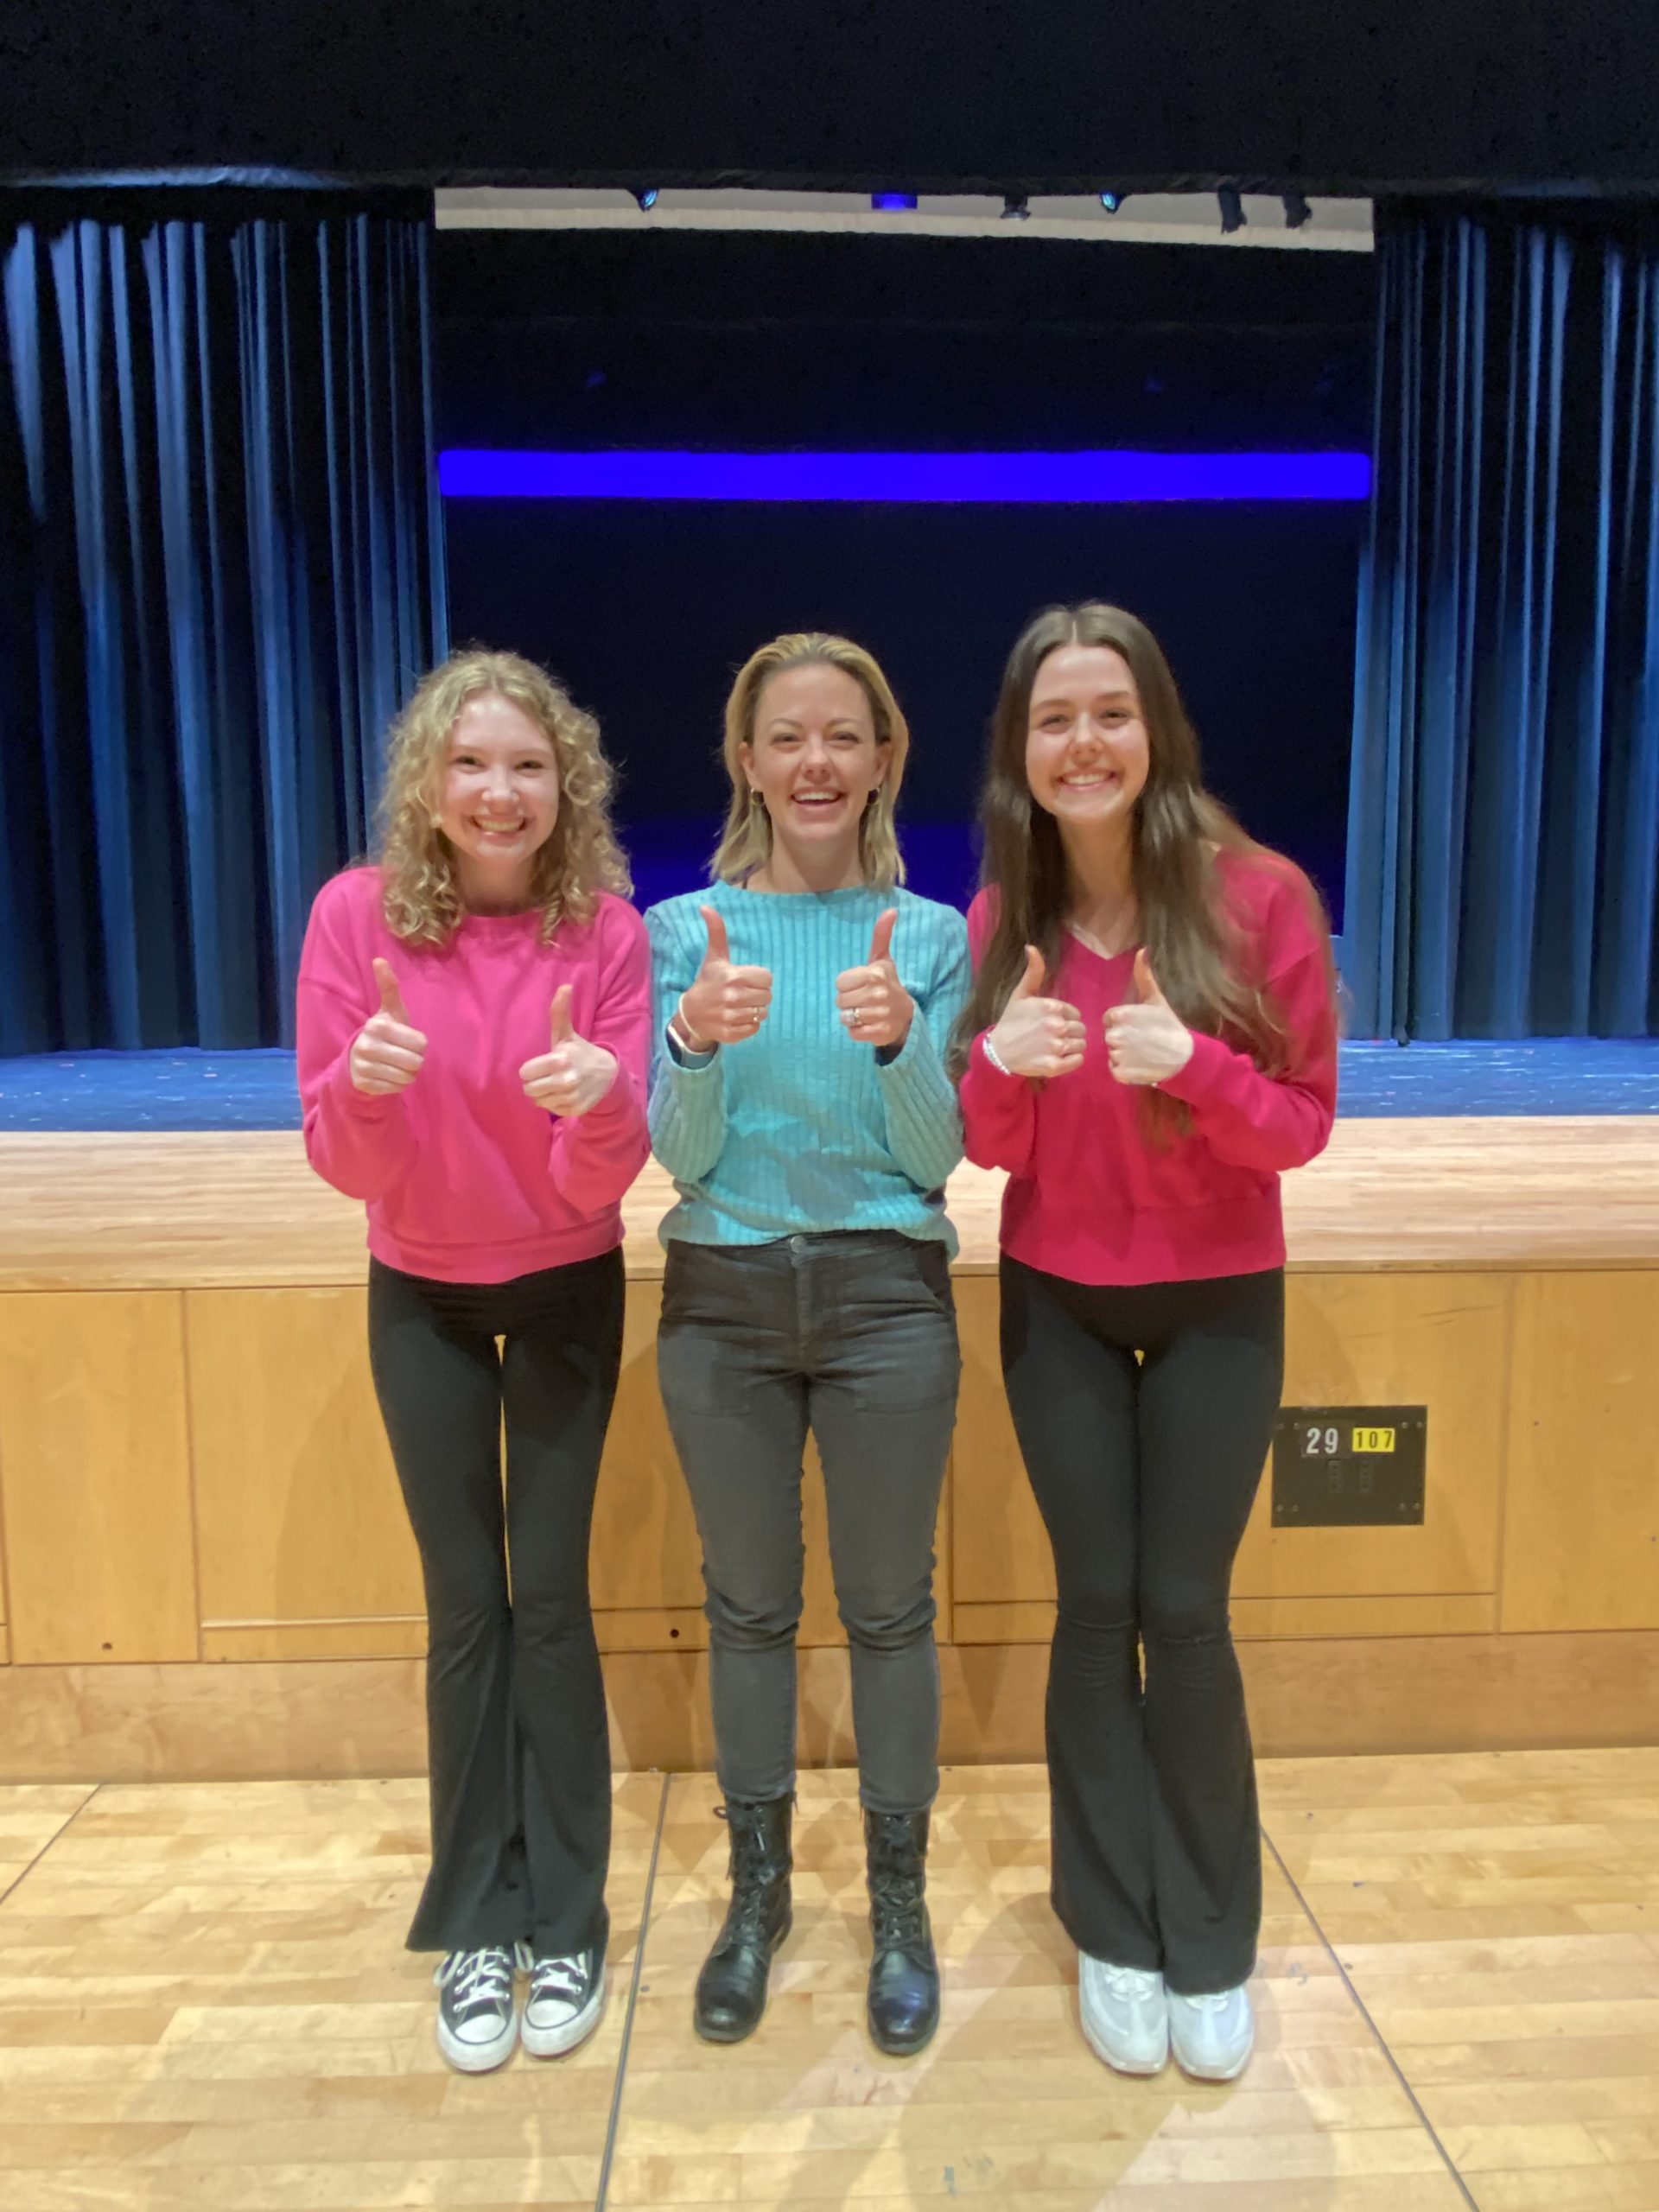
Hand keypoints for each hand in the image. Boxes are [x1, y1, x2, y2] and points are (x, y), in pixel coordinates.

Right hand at [349, 959, 427, 1094]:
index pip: (421, 1044)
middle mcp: (368, 1046)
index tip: (406, 1040)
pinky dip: (397, 1084)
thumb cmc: (384, 1033)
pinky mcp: (365, 1084)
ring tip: (395, 1064)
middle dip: (414, 1060)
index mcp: (378, 1026)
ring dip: (407, 1073)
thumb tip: (379, 959)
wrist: (358, 1060)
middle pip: (416, 1062)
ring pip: (408, 1077)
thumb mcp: (389, 1010)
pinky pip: (398, 1088)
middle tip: (402, 1054)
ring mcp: (365, 1067)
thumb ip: (388, 987)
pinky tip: (387, 1075)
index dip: (419, 1044)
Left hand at [519, 986, 618, 1116]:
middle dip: (535, 1082)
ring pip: (537, 1101)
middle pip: (529, 1089)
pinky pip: (550, 1109)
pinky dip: (554, 1102)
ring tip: (556, 1084)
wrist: (608, 1076)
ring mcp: (570, 1097)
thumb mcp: (567, 1034)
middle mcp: (565, 1080)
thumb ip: (560, 1012)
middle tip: (548, 1075)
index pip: (525, 1073)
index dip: (532, 1069)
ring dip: (544, 1093)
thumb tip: (565, 985)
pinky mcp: (574, 1110)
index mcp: (560, 1060)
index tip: (543, 1064)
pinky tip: (564, 1093)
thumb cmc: (580, 1053)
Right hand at [676, 906, 772, 1046]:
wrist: (691, 1014)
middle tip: (742, 994)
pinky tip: (736, 1018)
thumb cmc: (708, 982)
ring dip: (754, 1010)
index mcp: (732, 976)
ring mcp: (731, 1017)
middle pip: (767, 997)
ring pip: (762, 1014)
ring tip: (739, 1006)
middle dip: (758, 995)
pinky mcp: (731, 1034)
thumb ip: (716, 932)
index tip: (745, 980)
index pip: (768, 978)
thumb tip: (706, 906)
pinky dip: (749, 1025)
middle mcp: (732, 997)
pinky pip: (755, 1029)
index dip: (759, 979)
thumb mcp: (714, 957)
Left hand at [835, 908, 913, 1049]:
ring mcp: (880, 1014)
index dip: (847, 985)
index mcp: (875, 973)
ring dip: (851, 1017)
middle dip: (848, 1001)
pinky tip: (867, 1024)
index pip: (840, 982)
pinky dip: (856, 1031)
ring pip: (845, 1017)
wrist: (905, 1015)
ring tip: (865, 1012)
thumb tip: (891, 909)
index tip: (861, 985)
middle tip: (863, 1000)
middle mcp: (879, 993)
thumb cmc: (888, 984)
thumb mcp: (883, 959)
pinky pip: (853, 1033)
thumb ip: (881, 935)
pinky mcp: (879, 1032)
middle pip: (840, 1000)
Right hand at [986, 945, 1085, 1079]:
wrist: (998, 1052)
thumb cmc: (1011, 1021)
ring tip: (1055, 1048)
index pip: (1075, 1014)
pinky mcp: (1055, 1066)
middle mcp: (1056, 1026)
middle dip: (1070, 1033)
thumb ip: (1033, 971)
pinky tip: (1059, 1058)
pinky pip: (1078, 1060)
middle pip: (1080, 1029)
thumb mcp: (1021, 993)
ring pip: (1081, 1044)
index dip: (1066, 1019)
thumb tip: (1032, 947)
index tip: (1051, 1024)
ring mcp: (1055, 1047)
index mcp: (1051, 1007)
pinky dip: (1073, 1060)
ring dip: (1072, 1047)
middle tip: (1053, 1037)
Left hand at [1104, 950, 1194, 1085]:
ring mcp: (1118, 1055)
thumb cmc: (1169, 1026)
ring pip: (1111, 1053)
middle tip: (1141, 1040)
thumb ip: (1144, 977)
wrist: (1185, 1057)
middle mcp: (1116, 1035)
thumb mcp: (1156, 999)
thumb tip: (1142, 950)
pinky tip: (1138, 1064)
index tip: (1137, 1026)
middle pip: (1109, 1036)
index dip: (1122, 1022)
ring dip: (1122, 1054)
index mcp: (1122, 1015)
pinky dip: (1124, 1070)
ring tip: (1141, 1052)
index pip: (1110, 1018)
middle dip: (1122, 1038)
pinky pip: (1114, 1069)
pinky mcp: (1121, 1074)